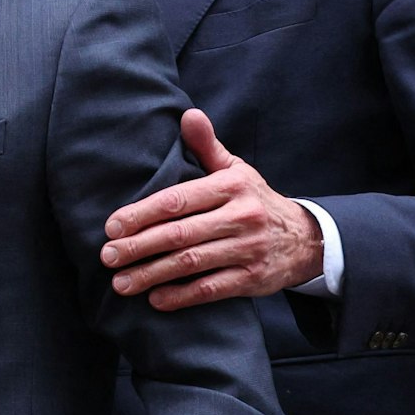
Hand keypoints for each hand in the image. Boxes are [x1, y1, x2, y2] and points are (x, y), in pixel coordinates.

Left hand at [100, 108, 323, 309]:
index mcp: (230, 187)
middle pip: (179, 234)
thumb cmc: (255, 200)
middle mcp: (241, 217)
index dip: (141, 214)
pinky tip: (155, 300)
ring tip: (121, 283)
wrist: (306, 238)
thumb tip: (188, 114)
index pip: (177, 201)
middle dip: (138, 247)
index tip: (112, 227)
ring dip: (152, 275)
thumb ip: (207, 145)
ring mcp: (248, 250)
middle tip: (107, 256)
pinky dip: (182, 296)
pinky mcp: (253, 279)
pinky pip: (212, 289)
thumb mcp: (236, 169)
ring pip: (192, 263)